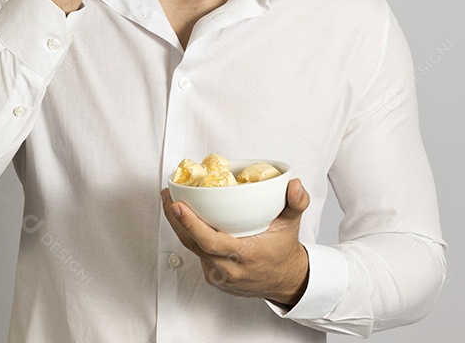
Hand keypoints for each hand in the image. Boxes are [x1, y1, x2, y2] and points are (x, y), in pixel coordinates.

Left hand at [161, 178, 310, 306]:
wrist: (285, 280)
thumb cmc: (283, 249)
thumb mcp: (292, 224)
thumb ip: (296, 203)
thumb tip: (295, 184)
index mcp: (246, 255)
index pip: (211, 242)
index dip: (191, 224)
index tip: (177, 205)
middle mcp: (230, 269)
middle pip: (192, 244)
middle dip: (175, 219)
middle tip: (167, 195)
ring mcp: (220, 276)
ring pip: (192, 249)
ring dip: (179, 226)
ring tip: (171, 202)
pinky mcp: (215, 279)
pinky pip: (198, 256)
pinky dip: (190, 238)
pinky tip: (185, 221)